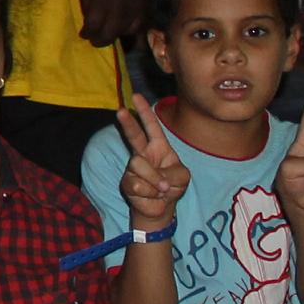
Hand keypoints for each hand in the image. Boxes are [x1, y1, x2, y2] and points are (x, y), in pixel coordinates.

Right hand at [111, 103, 190, 229]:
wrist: (161, 208)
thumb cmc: (173, 186)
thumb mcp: (182, 177)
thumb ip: (173, 174)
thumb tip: (158, 181)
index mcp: (158, 147)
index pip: (151, 126)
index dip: (144, 111)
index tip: (135, 96)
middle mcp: (143, 153)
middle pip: (133, 135)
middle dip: (127, 122)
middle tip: (120, 110)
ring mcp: (133, 167)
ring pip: (138, 165)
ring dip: (154, 180)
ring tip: (161, 189)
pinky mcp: (127, 182)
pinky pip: (137, 184)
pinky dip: (149, 192)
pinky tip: (152, 195)